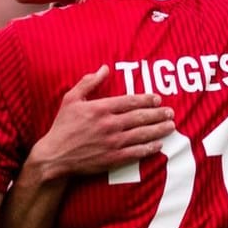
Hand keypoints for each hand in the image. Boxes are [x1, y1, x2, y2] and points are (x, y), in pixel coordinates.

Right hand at [28, 66, 174, 185]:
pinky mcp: (113, 158)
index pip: (130, 101)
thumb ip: (88, 83)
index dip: (146, 99)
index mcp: (100, 108)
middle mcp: (109, 125)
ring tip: (171, 126)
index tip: (157, 98)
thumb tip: (104, 69)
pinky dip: (149, 148)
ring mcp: (113, 143)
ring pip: (142, 134)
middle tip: (171, 112)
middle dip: (158, 114)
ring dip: (159, 130)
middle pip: (140, 117)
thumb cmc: (62, 126)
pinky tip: (159, 145)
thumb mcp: (71, 99)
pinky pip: (136, 153)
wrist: (55, 156)